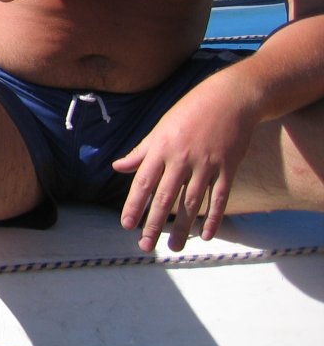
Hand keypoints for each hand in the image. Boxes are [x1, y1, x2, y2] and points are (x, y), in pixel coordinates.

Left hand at [111, 74, 256, 251]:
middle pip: (165, 196)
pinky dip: (213, 217)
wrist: (229, 98)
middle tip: (146, 246)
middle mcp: (181, 158)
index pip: (143, 181)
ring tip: (174, 247)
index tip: (126, 225)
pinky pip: (219, 197)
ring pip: (192, 202)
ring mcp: (206, 163)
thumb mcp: (160, 128)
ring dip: (182, 227)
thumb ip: (140, 152)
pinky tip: (206, 235)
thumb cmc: (190, 112)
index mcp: (161, 147)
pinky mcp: (228, 167)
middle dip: (154, 223)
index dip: (134, 204)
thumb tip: (117, 167)